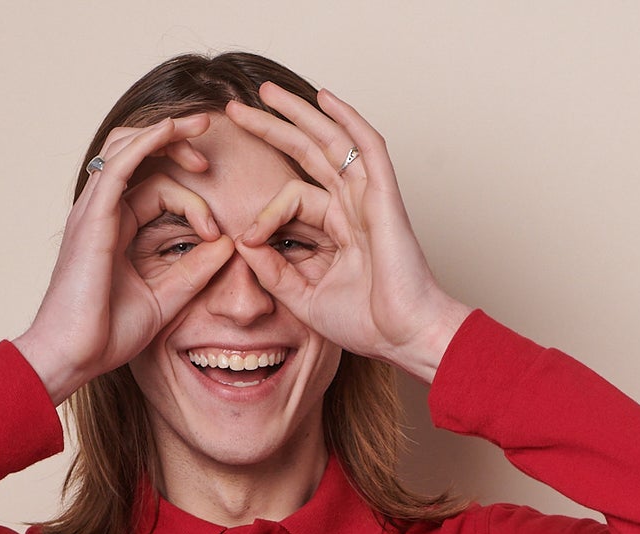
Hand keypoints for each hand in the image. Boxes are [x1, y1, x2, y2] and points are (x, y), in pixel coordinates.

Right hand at [11, 114, 234, 402]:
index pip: (155, 188)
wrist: (73, 355)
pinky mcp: (94, 217)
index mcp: (117, 228)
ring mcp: (95, 210)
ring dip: (166, 134)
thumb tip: (229, 245)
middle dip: (177, 144)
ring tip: (202, 131)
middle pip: (138, 153)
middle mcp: (103, 211)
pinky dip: (148, 141)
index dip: (192, 199)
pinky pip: (119, 164)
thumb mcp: (165, 299)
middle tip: (210, 156)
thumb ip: (195, 272)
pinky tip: (173, 130)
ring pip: (128, 148)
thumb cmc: (108, 334)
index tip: (217, 233)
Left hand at [224, 83, 472, 383]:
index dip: (263, 214)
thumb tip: (242, 240)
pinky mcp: (384, 196)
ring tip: (264, 92)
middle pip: (306, 152)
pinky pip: (366, 147)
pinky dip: (347, 120)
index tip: (247, 240)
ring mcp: (368, 197)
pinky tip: (323, 98)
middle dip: (271, 128)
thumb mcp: (303, 298)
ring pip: (330, 140)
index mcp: (335, 229)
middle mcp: (351, 205)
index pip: (291, 199)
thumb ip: (272, 271)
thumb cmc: (366, 322)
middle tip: (235, 110)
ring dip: (298, 113)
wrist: (403, 334)